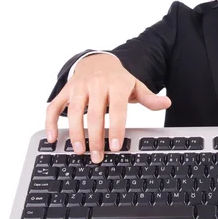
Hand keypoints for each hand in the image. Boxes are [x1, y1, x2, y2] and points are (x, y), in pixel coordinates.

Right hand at [45, 54, 170, 162]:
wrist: (98, 61)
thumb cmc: (118, 80)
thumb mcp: (135, 86)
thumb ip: (150, 98)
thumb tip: (166, 103)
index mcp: (115, 85)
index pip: (117, 109)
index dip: (116, 128)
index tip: (115, 146)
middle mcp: (95, 85)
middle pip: (94, 114)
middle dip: (95, 138)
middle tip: (97, 156)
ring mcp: (78, 87)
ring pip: (73, 112)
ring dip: (75, 133)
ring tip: (79, 151)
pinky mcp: (65, 90)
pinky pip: (54, 107)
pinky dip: (51, 122)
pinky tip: (53, 138)